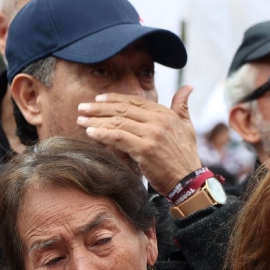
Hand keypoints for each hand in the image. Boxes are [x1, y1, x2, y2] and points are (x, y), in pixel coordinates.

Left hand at [77, 85, 200, 194]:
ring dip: (96, 121)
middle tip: (82, 108)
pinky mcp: (145, 150)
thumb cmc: (186, 157)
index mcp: (165, 113)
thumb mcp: (187, 126)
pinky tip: (90, 133)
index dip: (114, 99)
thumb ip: (182, 106)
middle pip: (122, 109)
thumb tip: (188, 87)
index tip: (97, 99)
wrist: (189, 182)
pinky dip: (103, 134)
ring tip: (80, 121)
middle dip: (98, 108)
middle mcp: (158, 121)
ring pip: (118, 122)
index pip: (134, 101)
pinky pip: (118, 138)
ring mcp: (151, 135)